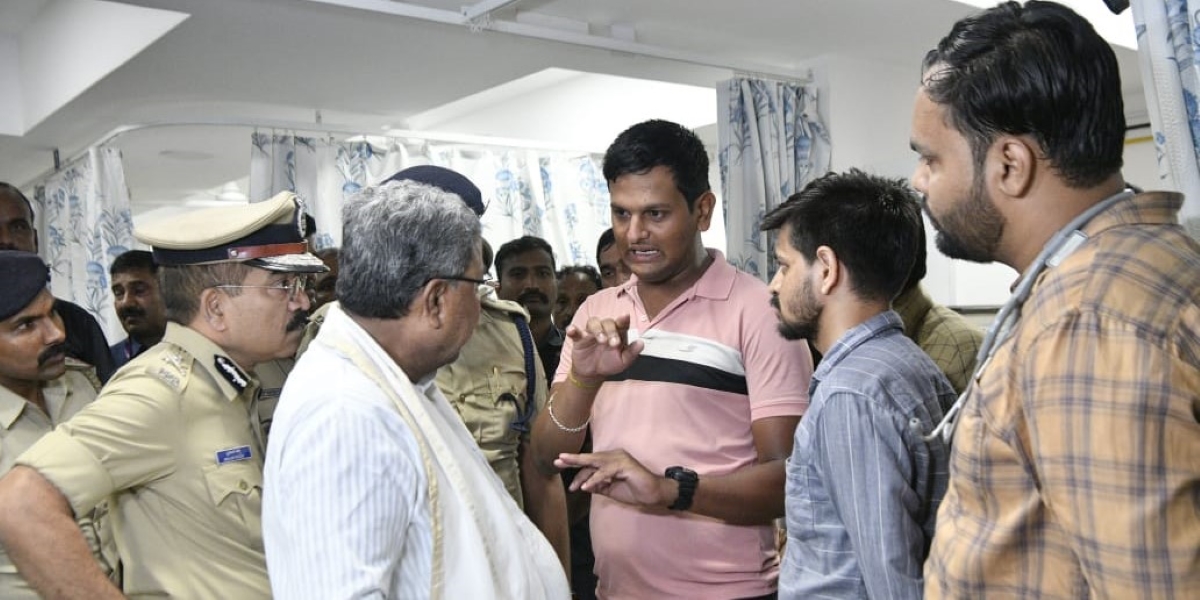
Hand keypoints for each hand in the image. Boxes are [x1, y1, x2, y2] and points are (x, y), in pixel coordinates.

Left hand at [554, 449, 672, 509]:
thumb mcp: (610, 490)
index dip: (576, 469)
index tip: (564, 477)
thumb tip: (584, 486)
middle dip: (573, 460)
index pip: (589, 463)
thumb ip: (598, 486)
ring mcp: (620, 459)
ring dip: (583, 475)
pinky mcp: (625, 465)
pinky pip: (606, 472)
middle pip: (590, 458)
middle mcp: (614, 455)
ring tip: (573, 486)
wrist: (653, 494)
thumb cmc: (634, 490)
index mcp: (610, 460)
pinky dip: (596, 479)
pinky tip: (587, 487)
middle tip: (557, 460)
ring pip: (596, 463)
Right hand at [567, 314, 643, 378]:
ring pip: (593, 322)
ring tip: (600, 340)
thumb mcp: (623, 361)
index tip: (625, 317)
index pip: (621, 323)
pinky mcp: (579, 339)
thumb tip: (641, 343)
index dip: (623, 320)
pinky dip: (573, 329)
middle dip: (611, 331)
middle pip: (608, 322)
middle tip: (613, 343)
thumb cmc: (609, 364)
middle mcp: (605, 330)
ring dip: (597, 329)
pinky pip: (575, 331)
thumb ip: (632, 352)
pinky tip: (572, 330)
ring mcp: (591, 333)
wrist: (593, 374)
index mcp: (617, 333)